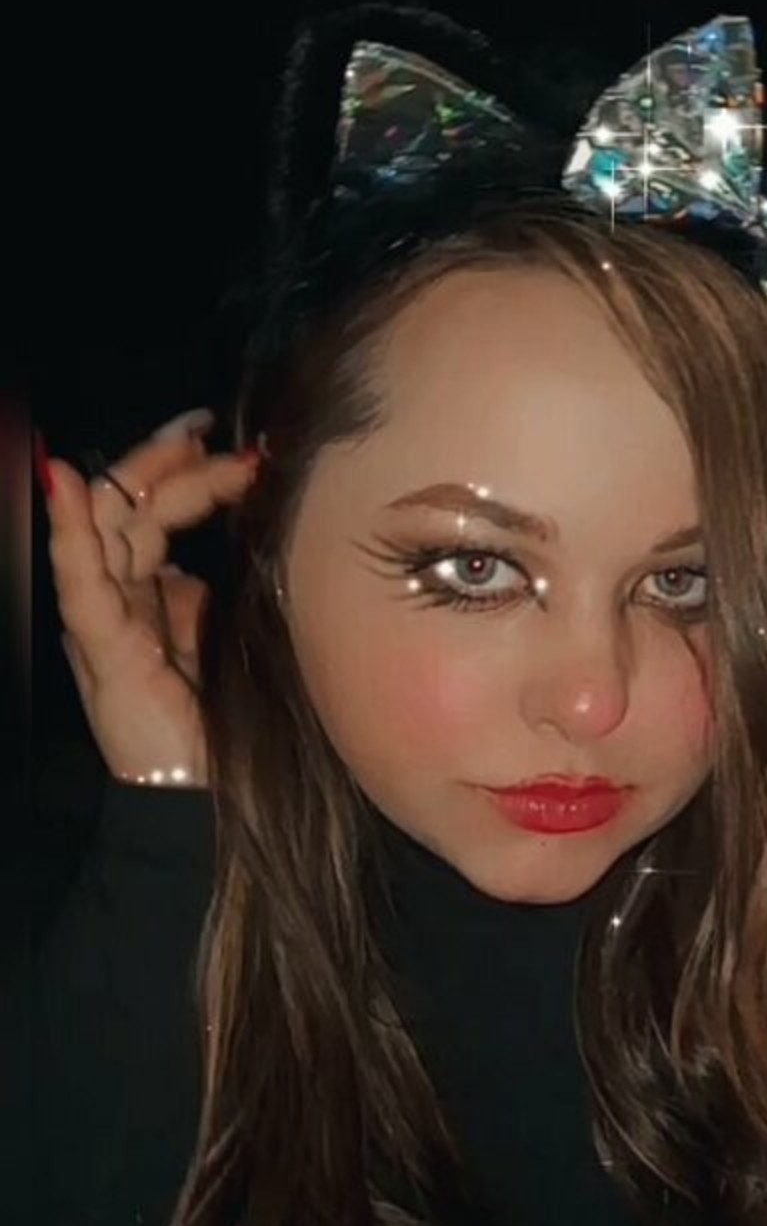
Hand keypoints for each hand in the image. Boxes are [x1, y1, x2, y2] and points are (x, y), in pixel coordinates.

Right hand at [41, 410, 259, 788]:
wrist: (200, 794)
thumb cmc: (215, 720)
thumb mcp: (221, 637)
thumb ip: (206, 594)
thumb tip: (220, 548)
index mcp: (144, 592)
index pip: (153, 510)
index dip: (190, 471)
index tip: (244, 446)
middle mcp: (117, 596)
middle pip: (130, 505)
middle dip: (172, 459)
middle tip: (218, 431)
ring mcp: (103, 617)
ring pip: (106, 524)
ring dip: (143, 473)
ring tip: (184, 437)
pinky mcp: (100, 645)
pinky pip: (78, 578)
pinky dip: (68, 527)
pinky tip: (64, 485)